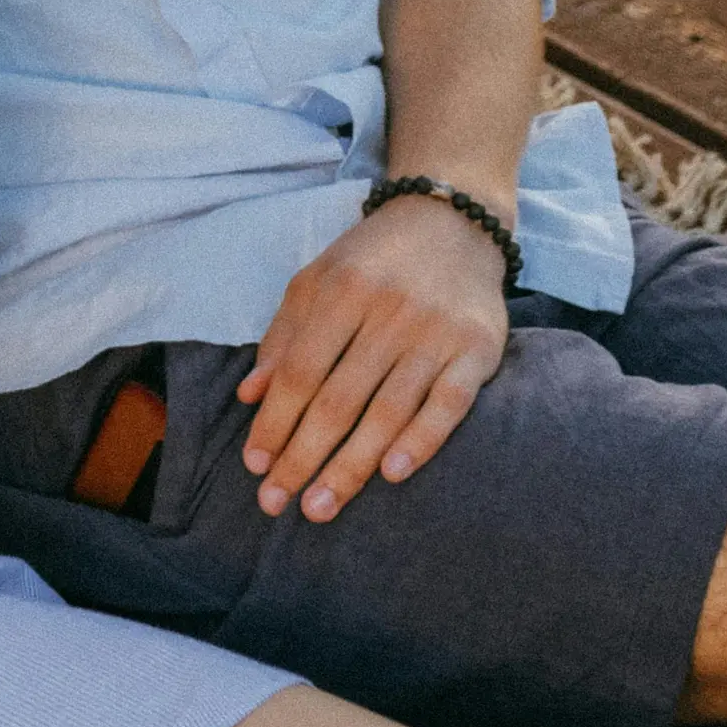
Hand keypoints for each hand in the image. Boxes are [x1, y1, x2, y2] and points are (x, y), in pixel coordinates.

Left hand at [234, 197, 511, 522]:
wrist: (454, 220)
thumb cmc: (374, 259)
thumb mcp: (317, 279)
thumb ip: (283, 335)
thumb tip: (249, 396)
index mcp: (343, 290)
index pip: (300, 371)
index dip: (274, 422)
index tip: (255, 466)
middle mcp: (389, 311)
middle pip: (338, 398)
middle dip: (303, 457)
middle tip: (276, 504)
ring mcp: (436, 332)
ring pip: (387, 410)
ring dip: (351, 466)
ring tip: (320, 507)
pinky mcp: (477, 349)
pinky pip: (448, 404)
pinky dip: (421, 441)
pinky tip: (392, 474)